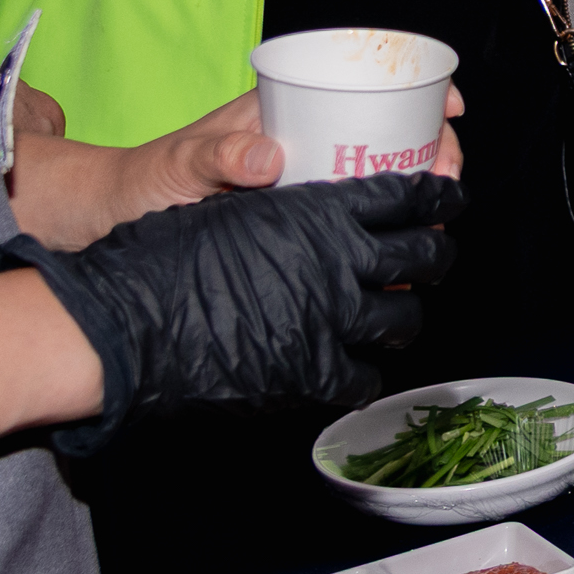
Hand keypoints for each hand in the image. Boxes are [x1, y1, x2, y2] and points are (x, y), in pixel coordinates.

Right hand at [0, 171, 462, 451]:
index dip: (436, 196)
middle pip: (424, 256)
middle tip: (435, 255)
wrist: (126, 322)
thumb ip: (285, 207)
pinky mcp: (313, 374)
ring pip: (402, 319)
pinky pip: (364, 377)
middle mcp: (339, 263)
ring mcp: (332, 321)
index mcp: (320, 210)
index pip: (406, 196)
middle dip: (437, 254)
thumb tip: (314, 210)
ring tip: (398, 314)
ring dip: (404, 316)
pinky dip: (364, 374)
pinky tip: (357, 368)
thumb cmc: (163, 255)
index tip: (446, 197)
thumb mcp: (232, 206)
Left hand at [5, 85, 468, 252]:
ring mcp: (303, 181)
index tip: (450, 111)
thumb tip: (268, 156)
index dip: (419, 89)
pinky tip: (391, 266)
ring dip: (414, 201)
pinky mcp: (299, 222)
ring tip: (428, 232)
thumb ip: (216, 156)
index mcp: (283, 111)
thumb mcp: (176, 166)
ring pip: (380, 181)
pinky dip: (381, 236)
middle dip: (432, 154)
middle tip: (444, 190)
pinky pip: (355, 221)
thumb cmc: (140, 184)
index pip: (366, 82)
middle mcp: (302, 140)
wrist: (109, 225)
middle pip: (390, 134)